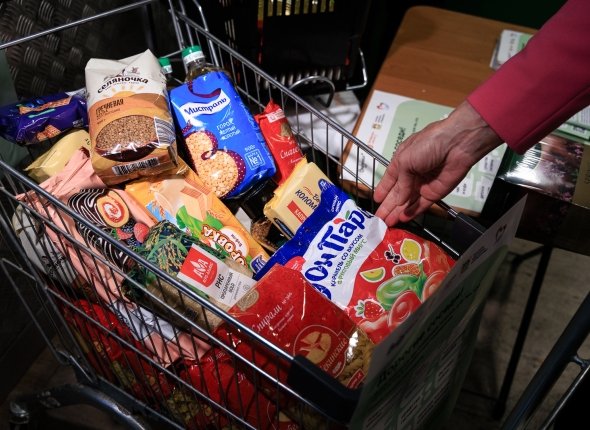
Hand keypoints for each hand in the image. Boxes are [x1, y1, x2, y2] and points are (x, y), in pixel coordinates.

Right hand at [373, 101, 503, 225]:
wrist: (456, 144)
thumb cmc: (427, 145)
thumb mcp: (405, 160)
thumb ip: (400, 184)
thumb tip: (399, 201)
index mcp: (402, 162)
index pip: (390, 180)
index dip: (383, 190)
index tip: (376, 201)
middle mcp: (412, 174)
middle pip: (397, 194)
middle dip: (387, 206)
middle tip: (378, 218)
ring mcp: (423, 185)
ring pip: (408, 202)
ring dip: (397, 212)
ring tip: (387, 223)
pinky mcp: (435, 193)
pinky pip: (421, 205)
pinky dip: (412, 212)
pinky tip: (402, 218)